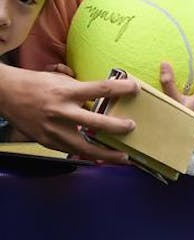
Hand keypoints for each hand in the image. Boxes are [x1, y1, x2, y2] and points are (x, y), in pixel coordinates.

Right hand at [0, 65, 138, 161]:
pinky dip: (87, 155)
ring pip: (85, 147)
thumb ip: (82, 90)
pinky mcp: (47, 141)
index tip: (135, 88)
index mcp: (66, 92)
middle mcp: (61, 112)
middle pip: (97, 123)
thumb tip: (105, 97)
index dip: (121, 88)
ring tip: (123, 157)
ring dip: (106, 154)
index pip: (101, 89)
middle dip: (118, 127)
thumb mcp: (61, 81)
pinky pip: (71, 151)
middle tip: (132, 127)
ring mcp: (53, 129)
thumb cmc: (37, 84)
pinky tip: (100, 158)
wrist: (5, 94)